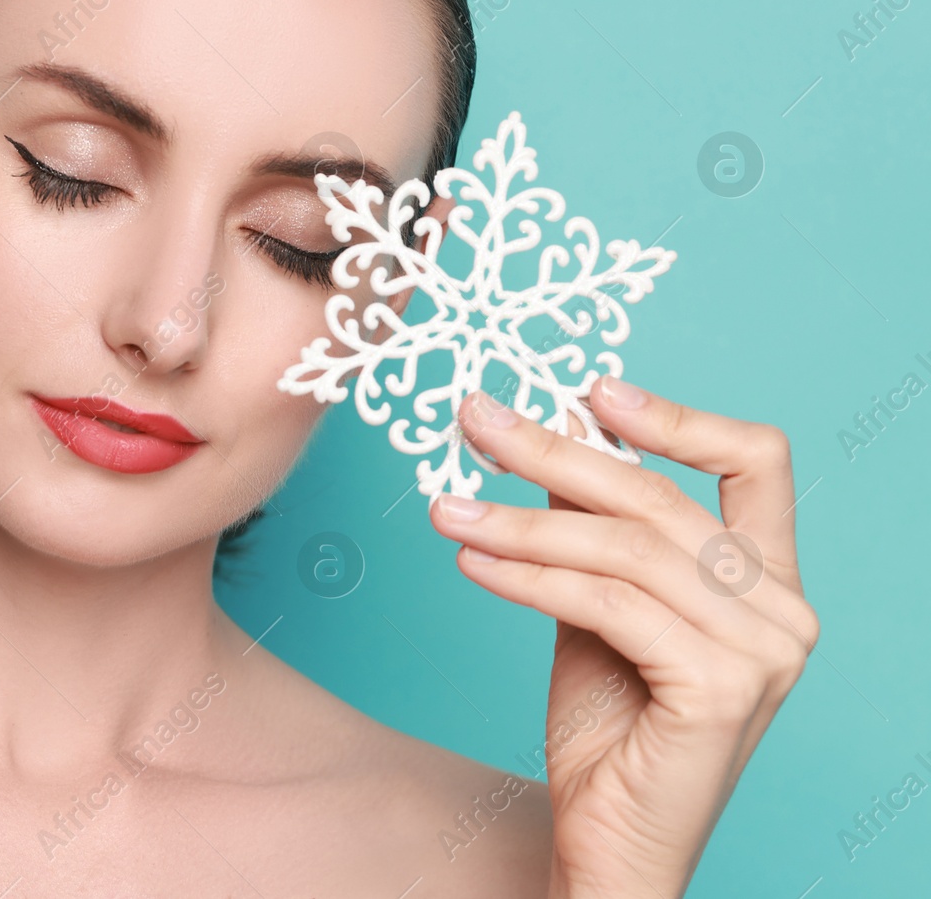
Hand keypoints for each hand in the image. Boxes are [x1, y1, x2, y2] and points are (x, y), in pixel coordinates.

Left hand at [429, 376, 817, 898]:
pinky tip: (470, 563)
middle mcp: (782, 610)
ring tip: (445, 508)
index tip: (592, 389)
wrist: (609, 837)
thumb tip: (544, 437)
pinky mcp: (721, 691)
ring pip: (623, 550)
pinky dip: (528, 578)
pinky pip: (607, 605)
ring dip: (517, 523)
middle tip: (476, 418)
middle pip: (659, 498)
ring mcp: (763, 653)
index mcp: (767, 578)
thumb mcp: (594, 604)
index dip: (678, 416)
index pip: (757, 462)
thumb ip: (587, 532)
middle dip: (554, 451)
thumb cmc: (608, 724)